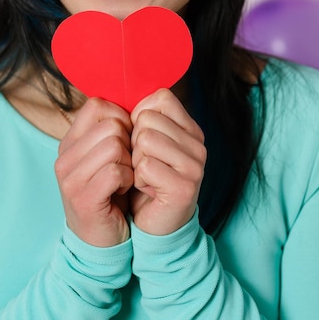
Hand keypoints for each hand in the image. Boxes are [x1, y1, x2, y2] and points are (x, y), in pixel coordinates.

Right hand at [54, 98, 132, 246]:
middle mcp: (64, 157)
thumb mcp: (104, 157)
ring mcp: (71, 178)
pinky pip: (116, 171)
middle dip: (128, 143)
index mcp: (69, 142)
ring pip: (114, 145)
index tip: (126, 140)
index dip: (120, 117)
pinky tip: (123, 191)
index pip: (97, 105)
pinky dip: (128, 180)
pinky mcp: (84, 198)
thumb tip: (134, 102)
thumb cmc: (110, 193)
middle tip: (126, 164)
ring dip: (129, 162)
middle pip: (110, 124)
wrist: (101, 243)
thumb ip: (110, 130)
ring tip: (124, 178)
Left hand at [130, 89, 205, 235]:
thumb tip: (120, 94)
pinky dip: (138, 180)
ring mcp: (195, 165)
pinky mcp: (185, 186)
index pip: (160, 97)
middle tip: (144, 164)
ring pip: (145, 140)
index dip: (140, 116)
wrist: (154, 225)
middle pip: (148, 119)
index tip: (141, 139)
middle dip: (134, 142)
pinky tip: (148, 190)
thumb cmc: (146, 179)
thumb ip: (142, 117)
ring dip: (136, 161)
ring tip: (146, 176)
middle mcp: (198, 143)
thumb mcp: (145, 142)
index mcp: (190, 128)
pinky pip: (145, 166)